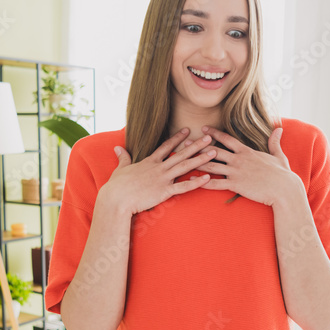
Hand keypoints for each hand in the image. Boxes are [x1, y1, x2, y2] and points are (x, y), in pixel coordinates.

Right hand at [100, 128, 216, 214]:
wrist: (116, 199)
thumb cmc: (116, 186)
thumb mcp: (120, 168)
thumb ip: (123, 157)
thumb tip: (117, 147)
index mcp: (149, 162)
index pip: (166, 146)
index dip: (177, 138)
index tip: (188, 130)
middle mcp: (158, 168)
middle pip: (180, 154)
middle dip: (195, 145)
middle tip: (209, 138)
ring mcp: (162, 179)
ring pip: (185, 166)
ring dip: (200, 159)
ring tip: (213, 152)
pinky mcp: (164, 191)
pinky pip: (183, 186)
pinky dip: (196, 182)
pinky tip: (207, 178)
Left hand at [189, 126, 300, 205]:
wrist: (284, 189)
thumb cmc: (283, 174)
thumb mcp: (279, 155)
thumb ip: (275, 142)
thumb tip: (279, 130)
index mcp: (247, 151)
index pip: (227, 139)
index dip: (214, 133)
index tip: (203, 129)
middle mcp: (239, 159)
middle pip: (214, 151)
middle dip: (199, 147)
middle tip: (185, 144)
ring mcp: (236, 172)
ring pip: (212, 166)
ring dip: (197, 163)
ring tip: (184, 161)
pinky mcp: (236, 185)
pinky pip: (216, 183)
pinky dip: (203, 182)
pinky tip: (193, 181)